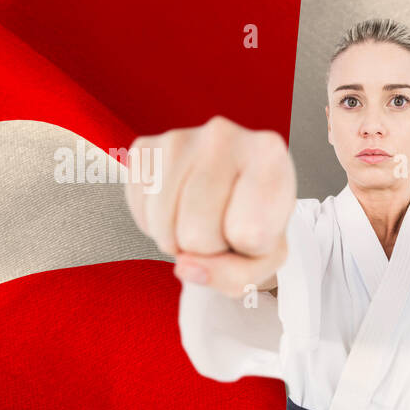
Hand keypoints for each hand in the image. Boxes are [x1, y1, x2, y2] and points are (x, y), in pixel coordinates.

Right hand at [124, 115, 294, 297]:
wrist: (233, 189)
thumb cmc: (256, 222)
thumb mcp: (265, 257)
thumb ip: (235, 276)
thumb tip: (184, 266)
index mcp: (269, 154)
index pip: (248, 234)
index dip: (249, 248)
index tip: (255, 227)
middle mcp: (224, 134)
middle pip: (197, 234)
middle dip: (208, 247)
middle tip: (222, 225)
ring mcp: (179, 137)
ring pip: (164, 227)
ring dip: (178, 239)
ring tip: (201, 218)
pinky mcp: (145, 148)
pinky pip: (140, 212)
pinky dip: (155, 224)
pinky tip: (178, 207)